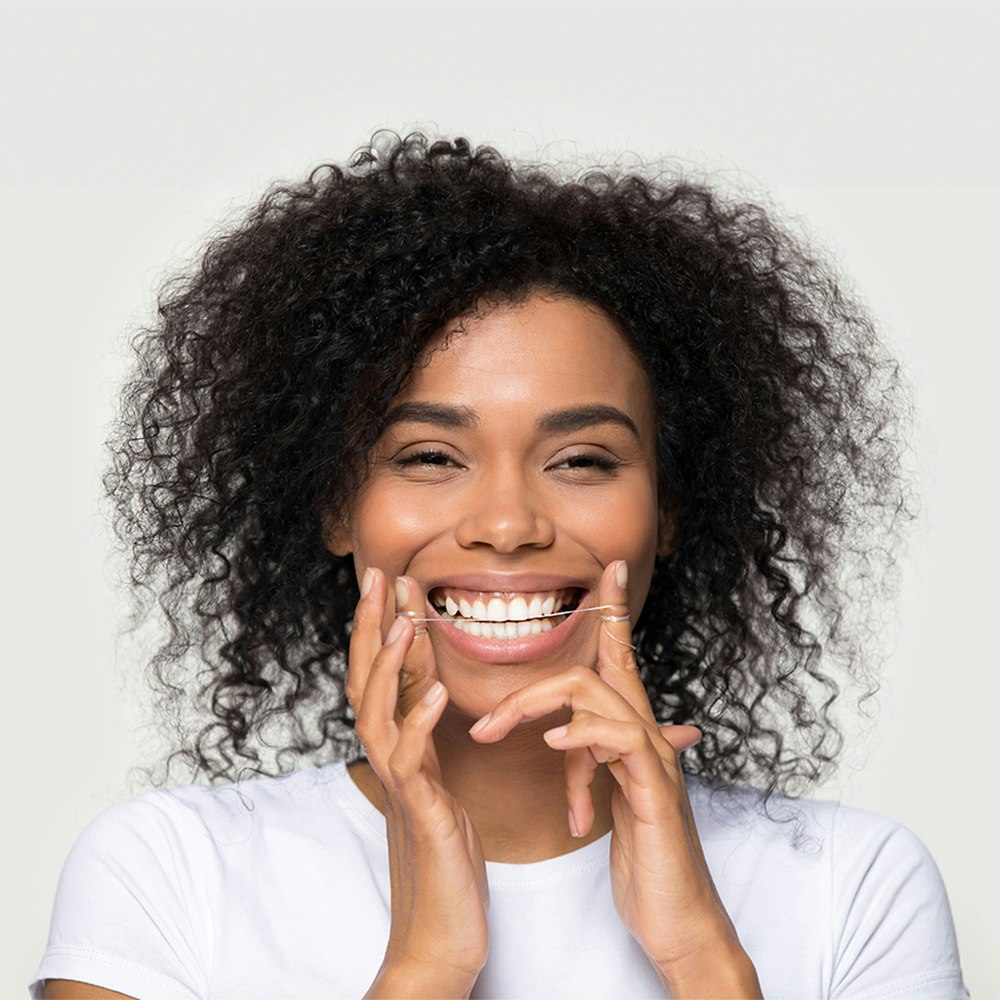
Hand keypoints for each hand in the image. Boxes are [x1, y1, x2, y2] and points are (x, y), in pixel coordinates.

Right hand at [348, 569, 488, 997]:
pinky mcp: (421, 816)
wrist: (439, 938)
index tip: (389, 581)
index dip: (383, 627)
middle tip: (376, 576)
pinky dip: (420, 723)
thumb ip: (428, 742)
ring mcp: (402, 788)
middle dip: (370, 627)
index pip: (384, 677)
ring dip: (389, 665)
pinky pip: (414, 764)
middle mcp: (391, 762)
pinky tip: (434, 693)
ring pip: (378, 715)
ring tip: (403, 621)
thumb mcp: (438, 787)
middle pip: (367, 683)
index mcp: (401, 751)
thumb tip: (426, 695)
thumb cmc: (444, 863)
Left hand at [467, 561, 761, 996]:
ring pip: (597, 695)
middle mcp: (646, 734)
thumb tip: (568, 734)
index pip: (620, 657)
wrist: (680, 916)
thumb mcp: (608, 796)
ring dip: (535, 707)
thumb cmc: (644, 854)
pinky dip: (583, 735)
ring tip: (490, 735)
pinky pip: (620, 739)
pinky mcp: (655, 790)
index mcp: (630, 732)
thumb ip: (592, 757)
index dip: (614, 611)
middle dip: (530, 685)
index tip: (608, 570)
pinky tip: (553, 746)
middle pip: (593, 671)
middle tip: (482, 723)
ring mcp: (654, 759)